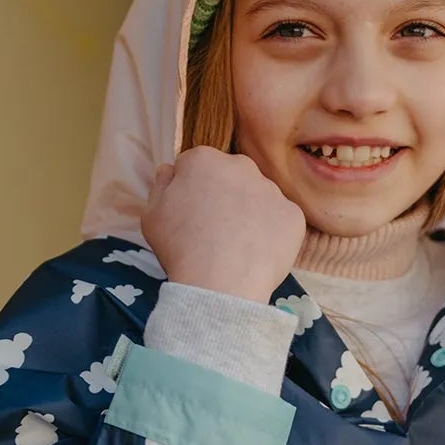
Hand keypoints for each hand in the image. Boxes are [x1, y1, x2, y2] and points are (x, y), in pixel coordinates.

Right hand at [142, 147, 306, 302]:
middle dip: (223, 196)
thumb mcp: (151, 214)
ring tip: (237, 248)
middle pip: (230, 177)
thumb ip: (161, 185)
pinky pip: (280, 221)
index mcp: (204, 160)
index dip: (189, 192)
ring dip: (249, 214)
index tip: (189, 215)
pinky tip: (257, 254)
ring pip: (258, 198)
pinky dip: (272, 235)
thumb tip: (171, 170)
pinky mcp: (293, 215)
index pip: (195, 167)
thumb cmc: (180, 249)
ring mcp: (272, 190)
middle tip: (215, 232)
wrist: (221, 284)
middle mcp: (241, 166)